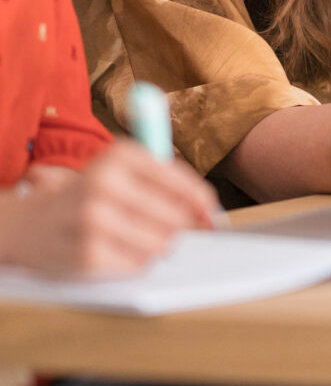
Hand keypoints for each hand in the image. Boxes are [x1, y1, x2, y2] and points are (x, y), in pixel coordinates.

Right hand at [0, 139, 218, 276]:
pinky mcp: (86, 256)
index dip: (202, 200)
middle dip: (179, 226)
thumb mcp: (122, 169)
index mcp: (120, 154)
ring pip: (160, 244)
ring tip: (136, 234)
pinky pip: (138, 265)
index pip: (179, 180)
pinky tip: (119, 248)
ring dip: (158, 245)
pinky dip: (136, 261)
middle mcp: (105, 184)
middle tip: (167, 226)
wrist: (31, 223)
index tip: (211, 213)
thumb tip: (209, 208)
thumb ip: (167, 180)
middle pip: (174, 216)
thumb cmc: (89, 193)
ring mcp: (93, 221)